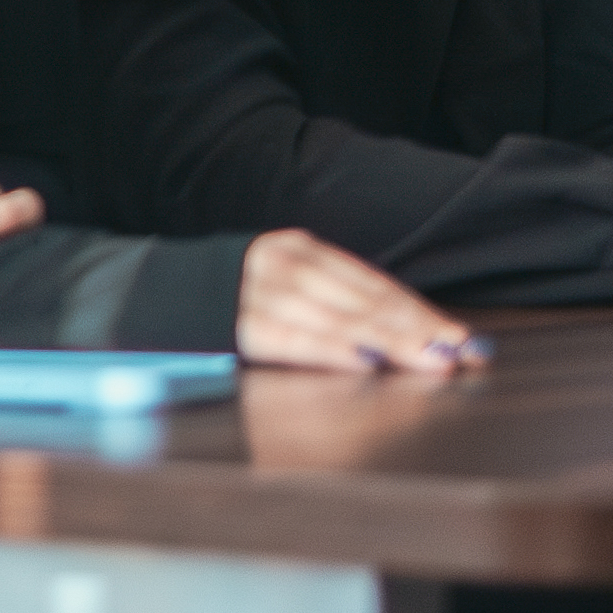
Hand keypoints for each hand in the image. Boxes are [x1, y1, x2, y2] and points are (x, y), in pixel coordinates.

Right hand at [238, 229, 487, 373]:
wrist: (153, 293)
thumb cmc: (233, 299)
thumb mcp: (284, 283)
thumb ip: (332, 301)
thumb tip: (404, 336)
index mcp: (300, 250)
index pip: (373, 285)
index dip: (419, 312)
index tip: (460, 338)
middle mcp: (284, 265)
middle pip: (363, 302)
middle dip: (416, 331)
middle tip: (458, 354)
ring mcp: (260, 292)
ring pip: (337, 320)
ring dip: (389, 343)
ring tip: (429, 360)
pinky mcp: (237, 325)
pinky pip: (292, 340)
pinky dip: (331, 351)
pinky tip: (365, 361)